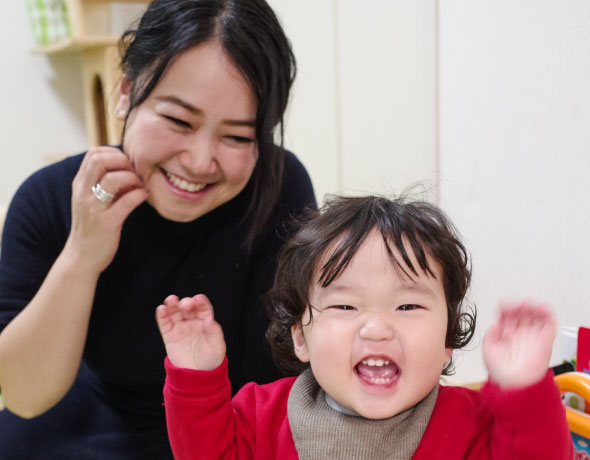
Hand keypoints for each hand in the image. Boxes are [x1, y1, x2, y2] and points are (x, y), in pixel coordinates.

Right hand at [65, 146, 147, 272]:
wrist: (82, 257)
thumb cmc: (92, 226)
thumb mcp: (92, 200)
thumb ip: (104, 183)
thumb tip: (130, 167)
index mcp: (80, 185)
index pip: (93, 153)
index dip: (114, 153)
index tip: (127, 164)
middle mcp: (83, 193)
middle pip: (100, 160)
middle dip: (123, 161)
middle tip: (134, 173)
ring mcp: (93, 208)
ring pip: (112, 179)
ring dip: (133, 178)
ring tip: (140, 186)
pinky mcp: (106, 223)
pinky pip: (126, 202)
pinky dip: (139, 194)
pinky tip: (144, 195)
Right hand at [156, 294, 225, 370]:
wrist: (197, 374)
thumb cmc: (211, 359)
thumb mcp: (217, 345)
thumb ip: (215, 332)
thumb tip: (211, 320)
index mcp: (206, 322)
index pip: (203, 308)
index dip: (201, 302)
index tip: (198, 299)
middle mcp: (192, 322)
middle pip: (188, 307)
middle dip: (186, 303)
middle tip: (186, 305)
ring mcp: (180, 328)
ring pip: (175, 312)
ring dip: (172, 304)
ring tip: (171, 300)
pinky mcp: (169, 335)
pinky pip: (165, 323)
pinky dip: (162, 315)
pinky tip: (162, 309)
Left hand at [483, 302, 555, 388]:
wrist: (515, 383)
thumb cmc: (500, 370)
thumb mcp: (488, 347)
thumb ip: (491, 332)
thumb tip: (497, 323)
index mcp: (506, 333)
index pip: (508, 315)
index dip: (506, 307)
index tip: (503, 306)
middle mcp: (520, 333)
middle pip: (521, 312)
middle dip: (519, 305)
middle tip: (516, 306)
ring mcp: (532, 335)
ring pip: (535, 314)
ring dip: (532, 306)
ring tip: (527, 305)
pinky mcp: (545, 339)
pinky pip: (548, 322)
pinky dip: (546, 312)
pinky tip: (540, 308)